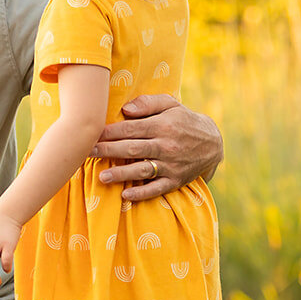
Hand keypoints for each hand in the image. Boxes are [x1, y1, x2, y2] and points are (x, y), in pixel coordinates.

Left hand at [96, 94, 223, 203]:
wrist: (213, 143)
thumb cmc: (184, 120)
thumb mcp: (171, 105)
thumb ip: (148, 103)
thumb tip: (125, 109)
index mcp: (163, 125)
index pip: (130, 129)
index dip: (109, 132)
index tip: (91, 134)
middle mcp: (166, 145)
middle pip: (132, 149)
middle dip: (107, 151)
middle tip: (86, 153)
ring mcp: (171, 165)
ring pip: (142, 170)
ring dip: (121, 174)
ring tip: (102, 177)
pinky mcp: (176, 180)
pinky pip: (157, 189)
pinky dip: (142, 193)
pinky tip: (126, 196)